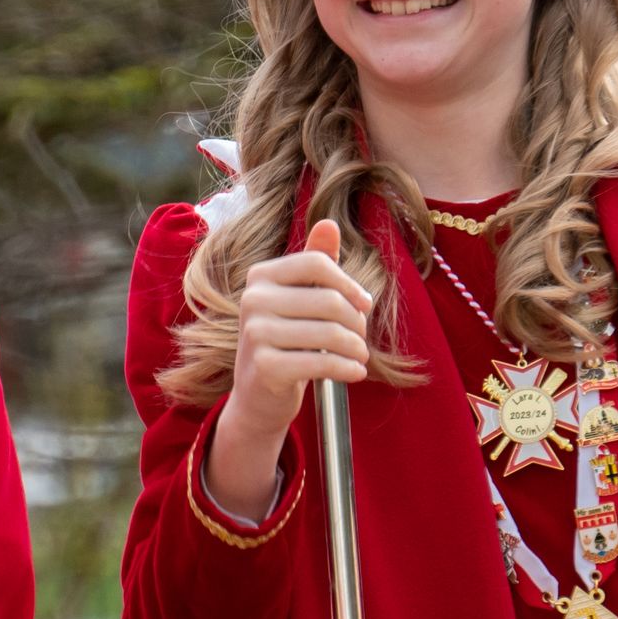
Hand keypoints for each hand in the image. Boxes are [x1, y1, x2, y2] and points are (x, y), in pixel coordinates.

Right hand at [206, 219, 371, 517]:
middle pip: (329, 300)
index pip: (318, 264)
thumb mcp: (300, 299)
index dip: (349, 284)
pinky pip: (322, 363)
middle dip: (356, 322)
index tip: (364, 304)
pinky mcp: (265, 366)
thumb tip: (329, 223)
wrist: (259, 396)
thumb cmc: (287, 341)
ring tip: (360, 356)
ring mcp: (255, 333)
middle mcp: (253, 300)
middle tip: (360, 338)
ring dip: (356, 348)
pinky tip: (355, 373)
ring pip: (330, 333)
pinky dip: (347, 369)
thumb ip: (316, 263)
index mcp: (261, 276)